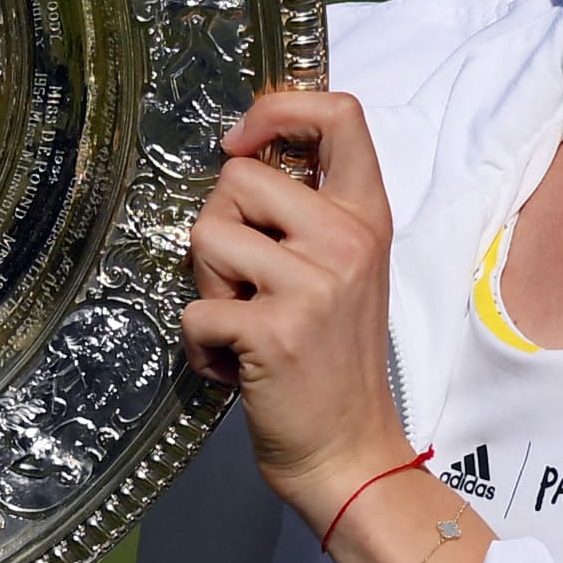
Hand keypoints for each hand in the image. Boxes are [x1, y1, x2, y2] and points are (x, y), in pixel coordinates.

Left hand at [181, 89, 413, 531]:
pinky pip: (195, 308)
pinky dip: (200, 345)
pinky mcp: (274, 330)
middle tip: (246, 285)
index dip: (278, 109)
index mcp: (367, 217)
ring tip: (243, 324)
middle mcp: (347, 240)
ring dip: (207, 286)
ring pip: (206, 236)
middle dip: (219, 229)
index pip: (341, 113)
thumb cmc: (334, 361)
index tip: (242, 142)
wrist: (349, 452)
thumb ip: (308, 214)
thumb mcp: (345, 271)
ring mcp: (313, 284)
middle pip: (238, 176)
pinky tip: (235, 367)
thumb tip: (241, 158)